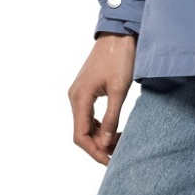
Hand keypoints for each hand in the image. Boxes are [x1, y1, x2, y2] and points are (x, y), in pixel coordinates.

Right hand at [68, 32, 136, 163]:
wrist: (119, 33)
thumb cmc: (120, 58)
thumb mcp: (119, 90)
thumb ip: (111, 118)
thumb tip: (104, 143)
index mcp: (79, 98)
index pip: (80, 136)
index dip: (94, 152)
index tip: (110, 161)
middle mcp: (75, 97)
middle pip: (81, 132)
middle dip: (98, 146)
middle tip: (118, 153)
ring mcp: (79, 92)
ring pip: (85, 124)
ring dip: (99, 137)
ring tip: (119, 141)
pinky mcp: (87, 89)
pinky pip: (88, 114)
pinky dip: (99, 125)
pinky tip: (113, 129)